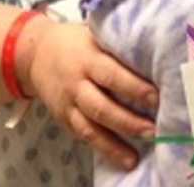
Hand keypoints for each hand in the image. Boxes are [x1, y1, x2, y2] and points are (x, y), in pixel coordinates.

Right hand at [23, 21, 158, 170]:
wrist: (35, 53)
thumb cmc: (78, 41)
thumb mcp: (96, 34)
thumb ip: (120, 45)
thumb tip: (158, 52)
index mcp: (88, 58)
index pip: (113, 75)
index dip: (134, 88)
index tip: (157, 98)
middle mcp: (77, 83)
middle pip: (101, 107)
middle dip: (128, 122)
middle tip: (153, 131)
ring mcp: (68, 103)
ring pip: (90, 128)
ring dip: (113, 145)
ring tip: (134, 158)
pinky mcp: (63, 118)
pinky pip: (82, 135)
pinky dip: (100, 148)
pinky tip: (118, 157)